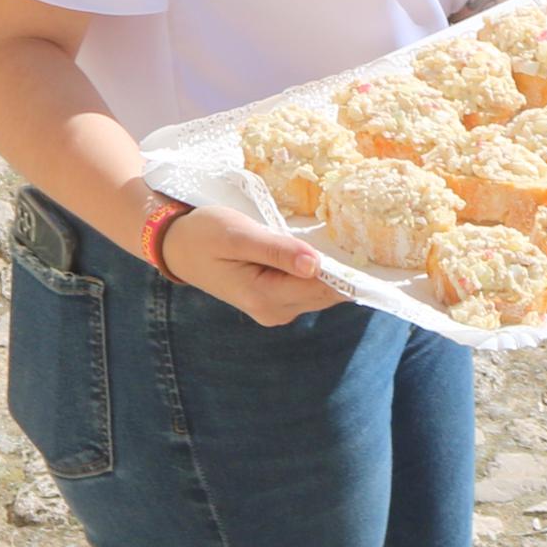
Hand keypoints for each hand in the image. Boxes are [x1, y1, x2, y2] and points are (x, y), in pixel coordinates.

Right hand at [164, 203, 346, 323]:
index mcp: (266, 298)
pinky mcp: (273, 299)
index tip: (369, 247)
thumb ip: (277, 251)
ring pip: (319, 291)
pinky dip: (317, 271)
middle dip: (344, 269)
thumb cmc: (205, 235)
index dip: (349, 271)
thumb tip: (316, 265)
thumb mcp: (239, 236)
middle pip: (326, 293)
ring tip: (345, 237)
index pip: (324, 289)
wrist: (177, 246)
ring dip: (332, 269)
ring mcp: (275, 308)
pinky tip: (320, 250)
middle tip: (363, 235)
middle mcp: (275, 311)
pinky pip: (307, 288)